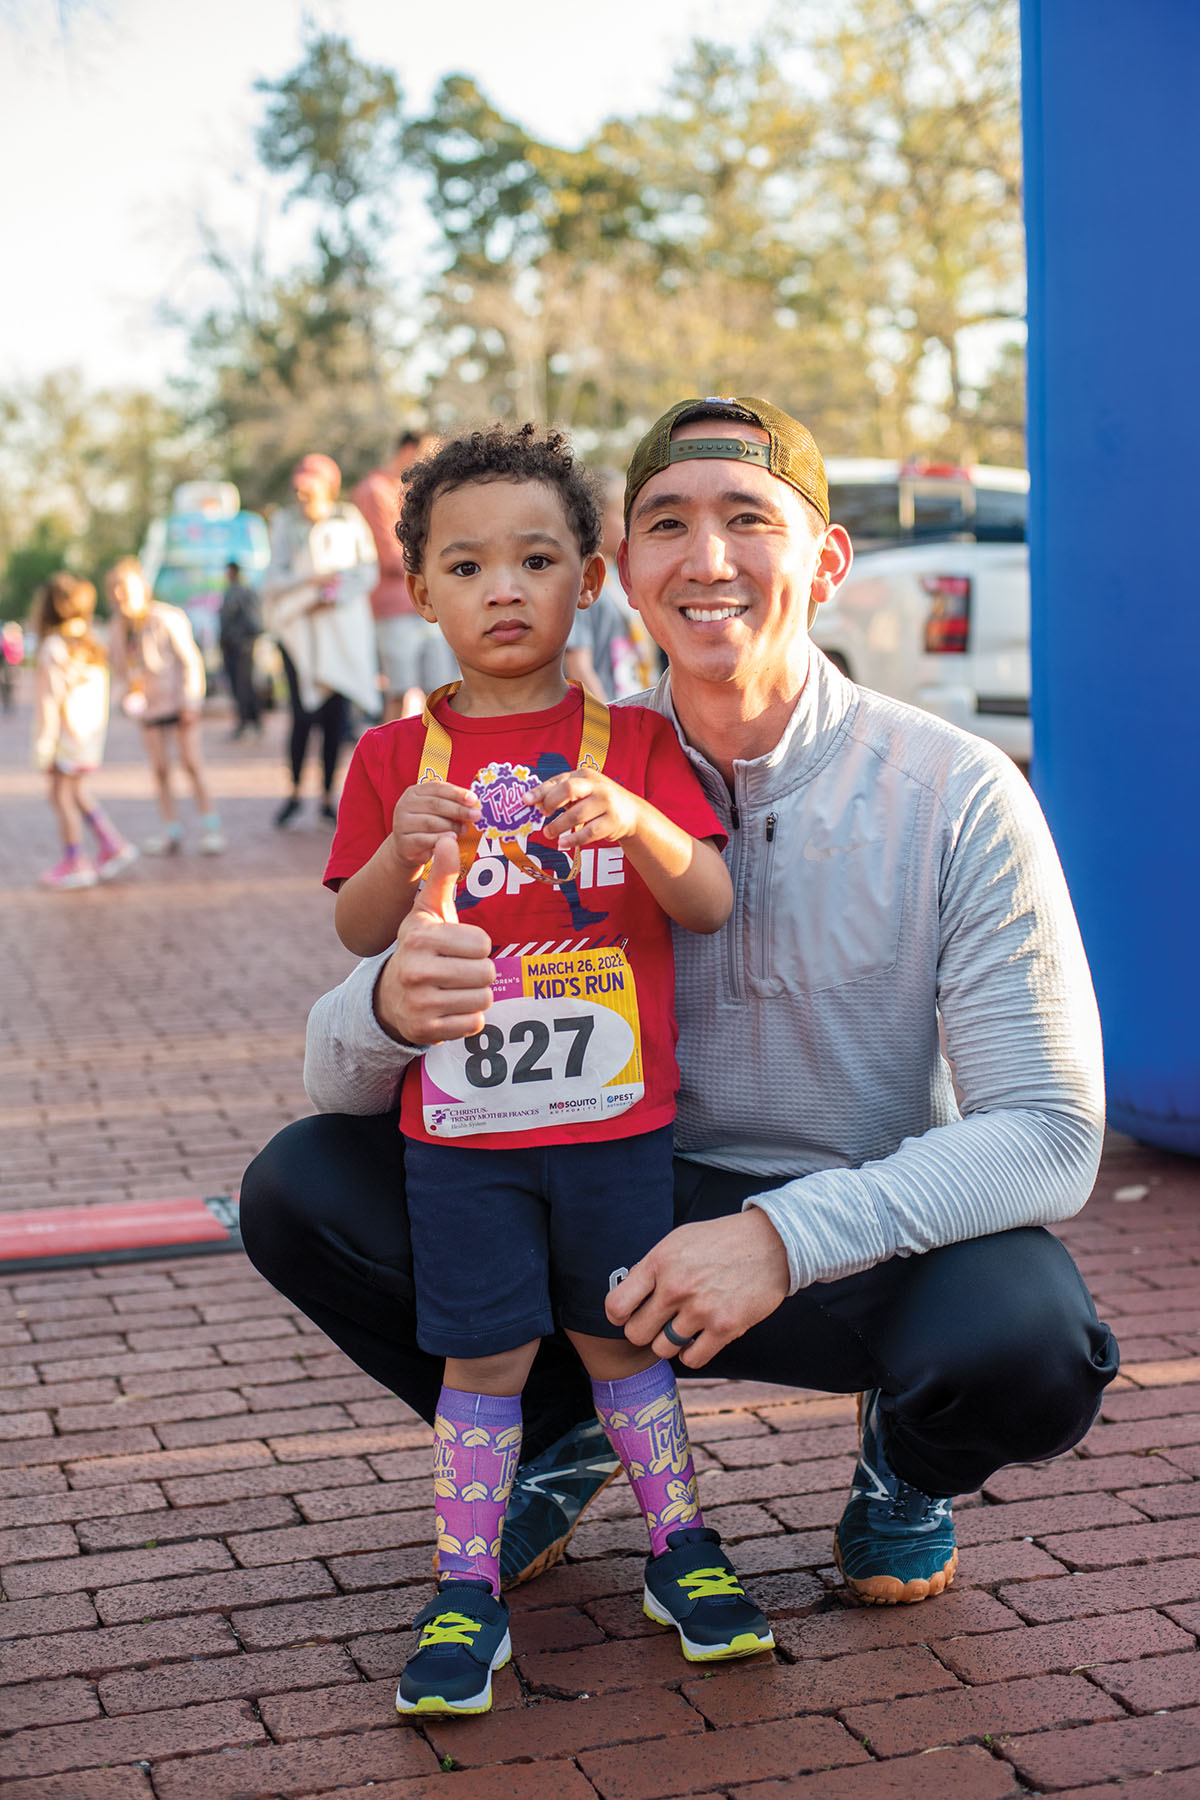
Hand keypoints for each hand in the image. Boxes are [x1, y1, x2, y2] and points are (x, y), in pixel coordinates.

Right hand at [374, 835, 494, 1045]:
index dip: (476, 947)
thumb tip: (448, 838)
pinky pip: (474, 1024)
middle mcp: (415, 969)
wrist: (389, 997)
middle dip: (478, 972)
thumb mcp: (427, 912)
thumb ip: (441, 877)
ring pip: (483, 999)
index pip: (482, 944)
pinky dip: (468, 1019)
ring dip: (475, 996)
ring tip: (454, 989)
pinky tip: (449, 1009)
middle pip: (486, 973)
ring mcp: (419, 1003)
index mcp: (419, 937)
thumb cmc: (420, 948)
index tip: (457, 948)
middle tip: (458, 972)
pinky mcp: (426, 1030)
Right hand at [390, 781, 479, 877]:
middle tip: (476, 815)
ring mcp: (402, 823)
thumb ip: (451, 804)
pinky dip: (440, 838)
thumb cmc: (426, 825)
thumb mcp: (437, 811)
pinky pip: (425, 839)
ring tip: (464, 829)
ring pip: (430, 822)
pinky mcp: (404, 842)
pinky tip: (452, 838)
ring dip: (452, 826)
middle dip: (459, 810)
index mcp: (414, 792)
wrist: (407, 848)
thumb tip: (474, 805)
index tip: (473, 799)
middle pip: (435, 804)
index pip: (437, 788)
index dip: (457, 793)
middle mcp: (405, 804)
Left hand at [532, 768, 640, 850]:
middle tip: (543, 815)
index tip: (526, 800)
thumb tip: (533, 802)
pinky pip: (588, 833)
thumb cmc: (599, 801)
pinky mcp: (612, 822)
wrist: (632, 813)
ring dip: (558, 826)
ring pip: (576, 815)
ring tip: (549, 833)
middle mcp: (596, 786)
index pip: (559, 781)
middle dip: (551, 803)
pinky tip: (563, 843)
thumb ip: (560, 793)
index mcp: (585, 775)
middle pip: (569, 789)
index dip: (540, 791)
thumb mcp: (583, 791)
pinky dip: (573, 839)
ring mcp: (606, 803)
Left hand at [605, 1209, 790, 1368]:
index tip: (630, 1314)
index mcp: (660, 1262)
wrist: (771, 1243)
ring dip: (671, 1342)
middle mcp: (676, 1286)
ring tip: (684, 1326)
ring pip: (663, 1349)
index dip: (619, 1316)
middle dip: (645, 1331)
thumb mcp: (678, 1241)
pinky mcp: (725, 1328)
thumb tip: (627, 1294)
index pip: (616, 1306)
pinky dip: (692, 1353)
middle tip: (660, 1322)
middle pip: (637, 1334)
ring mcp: (700, 1309)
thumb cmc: (721, 1241)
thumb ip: (652, 1268)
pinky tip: (699, 1338)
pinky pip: (692, 1359)